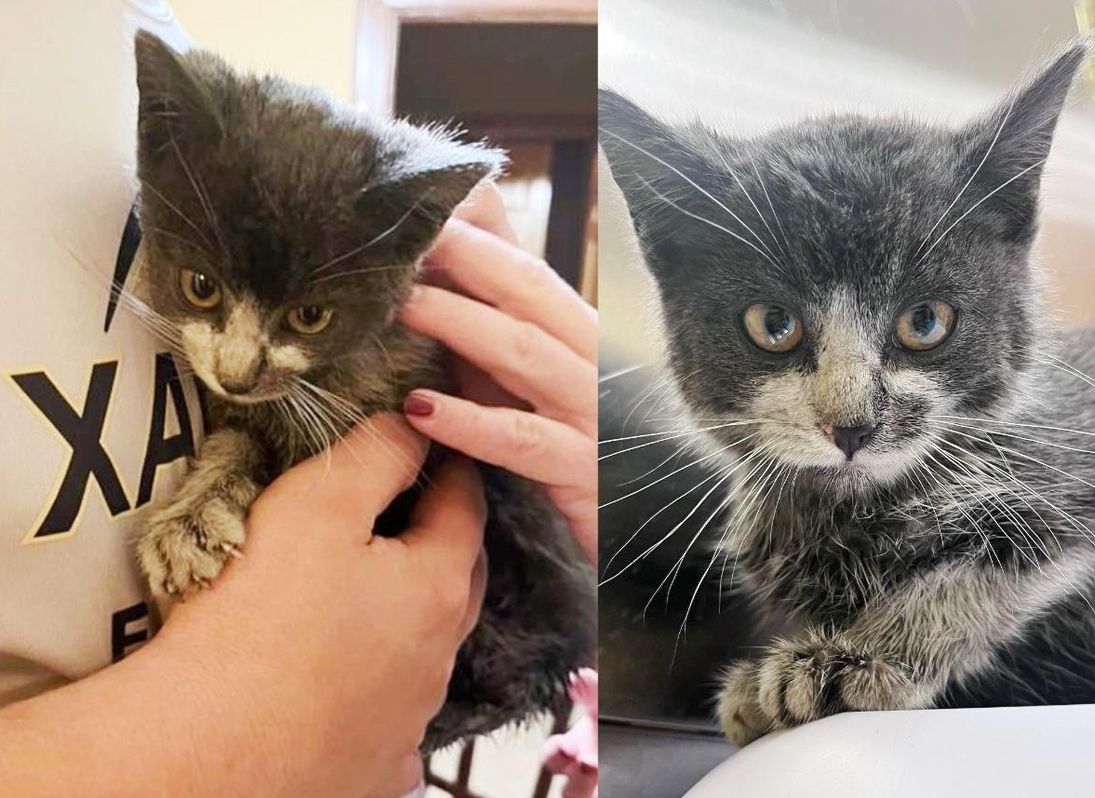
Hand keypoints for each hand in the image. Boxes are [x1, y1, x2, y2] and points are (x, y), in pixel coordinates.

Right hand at [0, 414, 486, 797]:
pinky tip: (356, 689)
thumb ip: (374, 456)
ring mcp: (413, 721)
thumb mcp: (316, 508)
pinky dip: (383, 696)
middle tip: (414, 513)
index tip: (436, 447)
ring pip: (428, 652)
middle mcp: (441, 656)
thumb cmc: (260, 617)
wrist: (206, 753)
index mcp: (438, 586)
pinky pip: (395, 723)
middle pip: (460, 580)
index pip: (465, 506)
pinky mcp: (378, 769)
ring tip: (376, 597)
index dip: (451, 468)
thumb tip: (413, 426)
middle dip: (444, 541)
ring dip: (413, 620)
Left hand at [399, 184, 598, 565]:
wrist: (651, 535)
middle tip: (406, 236)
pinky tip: (420, 410)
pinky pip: (522, 441)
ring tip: (402, 304)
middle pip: (530, 296)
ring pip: (524, 354)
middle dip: (467, 259)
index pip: (530, 276)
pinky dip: (470, 421)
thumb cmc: (589, 459)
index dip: (477, 242)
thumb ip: (504, 345)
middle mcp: (596, 366)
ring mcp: (594, 417)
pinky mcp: (585, 473)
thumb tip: (441, 291)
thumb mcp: (545, 393)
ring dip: (460, 323)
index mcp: (587, 341)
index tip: (424, 214)